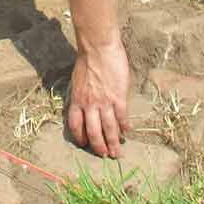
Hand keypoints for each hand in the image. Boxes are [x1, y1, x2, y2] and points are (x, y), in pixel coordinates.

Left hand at [66, 39, 130, 157]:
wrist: (98, 48)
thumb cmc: (87, 60)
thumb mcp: (78, 80)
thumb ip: (81, 95)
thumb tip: (85, 104)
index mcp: (77, 100)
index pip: (76, 125)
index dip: (80, 137)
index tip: (85, 144)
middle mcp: (89, 105)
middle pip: (93, 133)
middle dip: (99, 147)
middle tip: (105, 155)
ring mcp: (104, 102)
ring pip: (109, 129)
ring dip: (113, 143)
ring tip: (117, 153)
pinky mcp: (118, 98)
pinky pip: (122, 117)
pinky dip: (125, 126)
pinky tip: (127, 132)